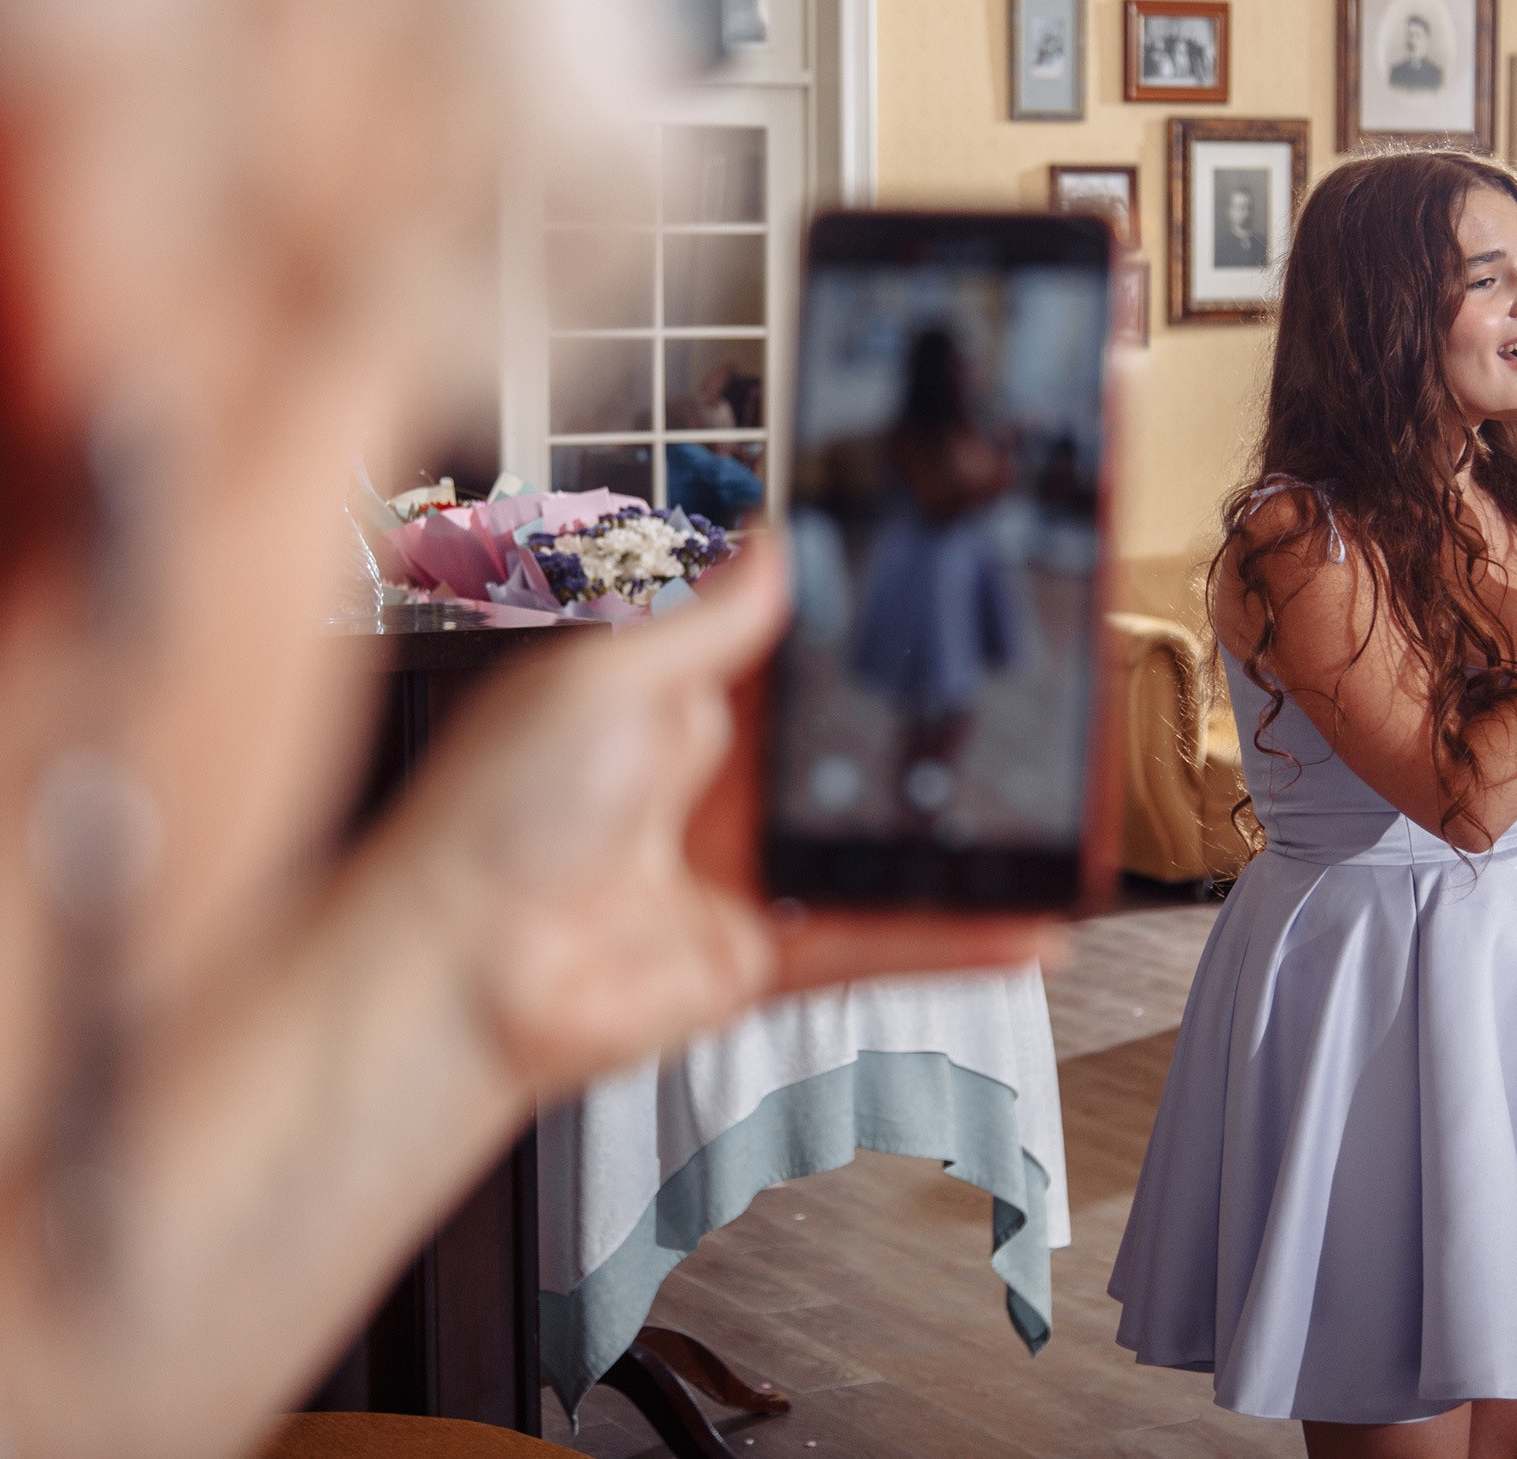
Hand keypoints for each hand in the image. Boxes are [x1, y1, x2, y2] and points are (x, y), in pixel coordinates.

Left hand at [376, 538, 1064, 1091]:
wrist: (457, 971)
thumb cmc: (490, 817)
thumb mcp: (610, 675)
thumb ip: (712, 620)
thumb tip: (775, 544)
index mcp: (667, 700)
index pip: (790, 649)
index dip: (864, 624)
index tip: (942, 588)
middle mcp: (712, 783)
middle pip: (851, 747)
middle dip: (936, 721)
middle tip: (1034, 684)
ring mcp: (742, 872)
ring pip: (883, 846)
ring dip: (968, 836)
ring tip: (1060, 803)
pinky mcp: (761, 956)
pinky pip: (880, 941)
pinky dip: (958, 940)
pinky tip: (1029, 923)